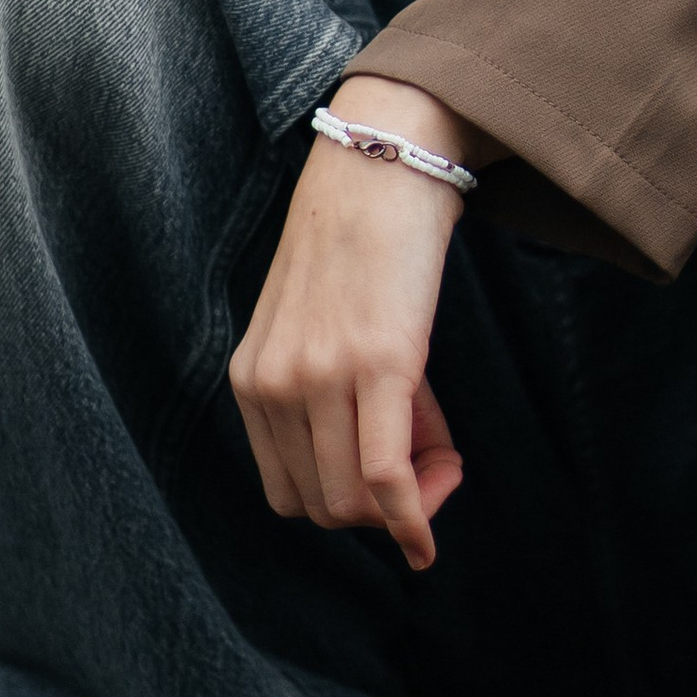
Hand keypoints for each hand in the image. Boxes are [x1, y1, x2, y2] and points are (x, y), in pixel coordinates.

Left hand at [226, 82, 485, 567]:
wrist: (383, 161)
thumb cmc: (364, 242)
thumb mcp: (327, 328)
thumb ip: (344, 397)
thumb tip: (398, 474)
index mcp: (251, 378)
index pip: (287, 493)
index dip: (347, 504)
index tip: (396, 471)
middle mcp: (273, 383)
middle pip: (321, 506)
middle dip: (380, 512)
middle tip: (433, 464)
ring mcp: (321, 375)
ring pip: (353, 500)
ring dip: (409, 505)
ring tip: (446, 457)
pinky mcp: (379, 360)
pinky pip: (386, 474)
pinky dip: (411, 518)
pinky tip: (428, 535)